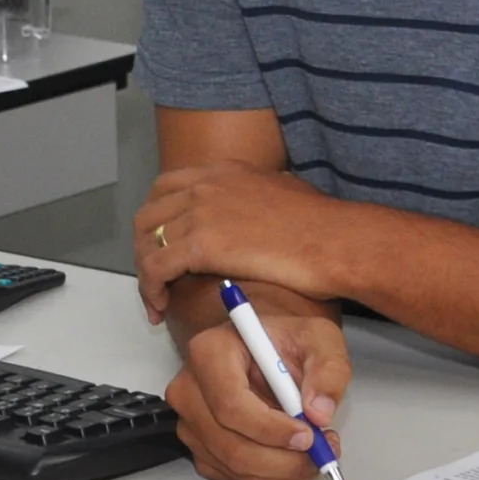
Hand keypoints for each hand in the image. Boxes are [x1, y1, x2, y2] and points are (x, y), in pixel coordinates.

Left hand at [134, 163, 366, 319]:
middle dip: (144, 248)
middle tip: (155, 277)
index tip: (161, 244)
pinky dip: (150, 290)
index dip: (157, 218)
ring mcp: (202, 212)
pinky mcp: (202, 245)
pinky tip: (160, 308)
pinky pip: (155, 269)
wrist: (334, 242)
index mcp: (224, 171)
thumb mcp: (287, 189)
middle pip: (149, 214)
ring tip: (157, 300)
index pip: (167, 187)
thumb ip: (264, 190)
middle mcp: (206, 185)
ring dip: (146, 275)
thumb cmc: (323, 225)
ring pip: (147, 243)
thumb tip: (264, 199)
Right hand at [164, 290, 351, 479]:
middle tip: (322, 454)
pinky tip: (291, 457)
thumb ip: (328, 370)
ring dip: (280, 471)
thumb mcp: (320, 340)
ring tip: (315, 453)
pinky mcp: (199, 444)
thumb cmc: (287, 341)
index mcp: (210, 352)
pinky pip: (232, 475)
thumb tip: (319, 412)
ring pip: (233, 465)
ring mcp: (190, 420)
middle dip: (282, 460)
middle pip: (230, 444)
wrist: (269, 350)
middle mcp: (189, 388)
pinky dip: (268, 476)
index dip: (271, 429)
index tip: (308, 436)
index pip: (231, 404)